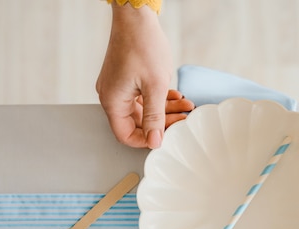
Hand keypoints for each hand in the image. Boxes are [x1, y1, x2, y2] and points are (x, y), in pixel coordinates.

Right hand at [96, 4, 192, 147]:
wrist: (137, 17)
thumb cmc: (142, 45)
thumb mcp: (155, 86)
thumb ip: (155, 117)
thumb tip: (154, 142)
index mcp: (113, 101)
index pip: (125, 134)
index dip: (146, 140)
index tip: (166, 137)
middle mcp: (112, 96)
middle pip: (138, 122)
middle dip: (163, 122)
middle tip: (183, 119)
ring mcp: (119, 87)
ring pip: (145, 109)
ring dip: (166, 109)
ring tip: (187, 105)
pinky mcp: (127, 79)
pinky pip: (144, 97)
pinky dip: (160, 98)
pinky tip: (178, 96)